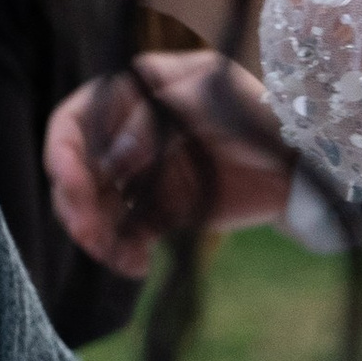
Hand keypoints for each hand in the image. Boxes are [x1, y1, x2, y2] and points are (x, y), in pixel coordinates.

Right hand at [46, 53, 294, 276]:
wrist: (299, 163)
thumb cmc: (258, 115)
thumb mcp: (211, 100)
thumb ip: (157, 120)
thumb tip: (111, 161)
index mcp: (133, 95)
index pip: (76, 120)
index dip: (62, 152)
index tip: (72, 185)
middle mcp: (126, 135)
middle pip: (76, 170)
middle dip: (75, 204)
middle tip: (89, 233)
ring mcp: (139, 175)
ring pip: (93, 207)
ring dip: (95, 234)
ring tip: (116, 256)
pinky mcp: (156, 210)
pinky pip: (123, 234)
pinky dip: (122, 252)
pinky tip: (137, 265)